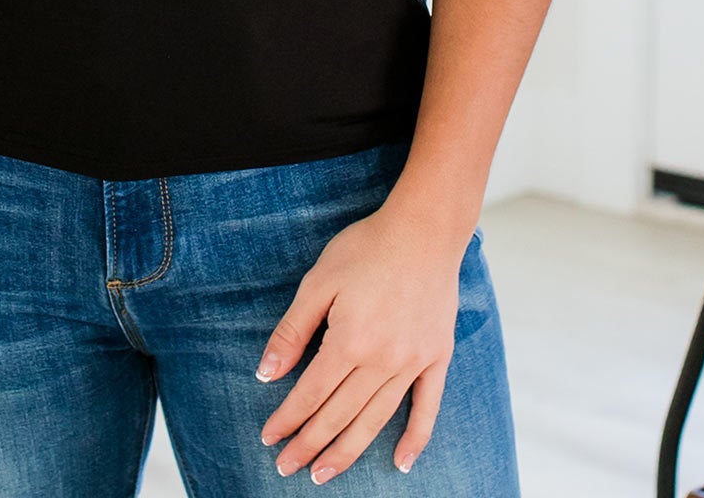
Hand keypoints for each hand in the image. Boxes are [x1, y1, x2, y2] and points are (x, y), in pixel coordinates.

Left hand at [254, 200, 466, 480]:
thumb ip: (292, 331)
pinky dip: (415, 439)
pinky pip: (426, 408)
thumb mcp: (319, 282)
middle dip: (309, 444)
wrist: (424, 230)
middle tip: (287, 468)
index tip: (269, 439)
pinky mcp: (437, 358)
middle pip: (339, 415)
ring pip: (375, 420)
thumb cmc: (366, 249)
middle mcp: (382, 361)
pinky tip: (401, 464)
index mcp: (349, 342)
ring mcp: (413, 363)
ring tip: (325, 473)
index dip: (287, 419)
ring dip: (348, 451)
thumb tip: (266, 374)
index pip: (310, 394)